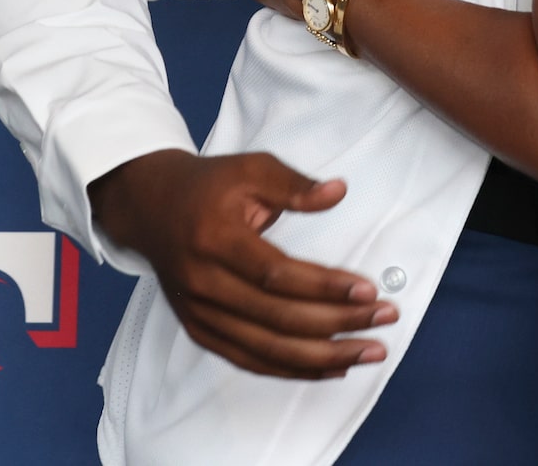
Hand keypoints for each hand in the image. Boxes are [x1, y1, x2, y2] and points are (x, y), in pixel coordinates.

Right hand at [89, 149, 394, 377]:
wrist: (152, 209)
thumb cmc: (208, 186)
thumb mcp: (250, 168)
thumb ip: (294, 184)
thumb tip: (338, 193)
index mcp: (215, 240)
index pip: (276, 274)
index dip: (324, 286)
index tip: (368, 290)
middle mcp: (203, 284)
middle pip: (278, 319)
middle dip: (338, 324)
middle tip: (385, 319)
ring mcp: (199, 314)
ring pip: (267, 350)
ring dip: (324, 357)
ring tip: (370, 351)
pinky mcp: (201, 331)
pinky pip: (251, 360)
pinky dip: (293, 370)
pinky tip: (333, 367)